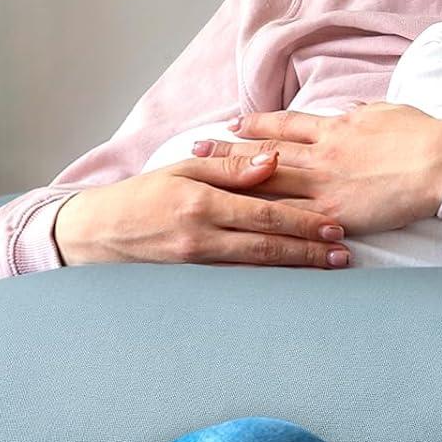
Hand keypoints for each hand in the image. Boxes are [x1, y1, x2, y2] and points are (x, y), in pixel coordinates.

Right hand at [53, 156, 353, 268]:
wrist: (98, 233)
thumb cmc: (142, 195)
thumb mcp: (183, 168)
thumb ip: (230, 166)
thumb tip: (273, 160)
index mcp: (202, 202)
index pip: (264, 212)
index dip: (303, 220)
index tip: (335, 224)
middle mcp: (202, 235)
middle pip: (268, 244)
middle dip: (310, 249)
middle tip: (344, 252)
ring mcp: (198, 262)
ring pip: (259, 266)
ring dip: (298, 267)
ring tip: (329, 267)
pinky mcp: (195, 278)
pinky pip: (241, 279)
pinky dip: (271, 280)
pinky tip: (294, 280)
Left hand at [190, 101, 441, 234]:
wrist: (441, 160)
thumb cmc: (423, 133)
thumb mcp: (387, 111)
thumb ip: (363, 113)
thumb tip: (352, 110)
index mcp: (335, 128)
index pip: (285, 125)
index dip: (256, 124)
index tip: (233, 123)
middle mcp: (320, 154)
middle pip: (262, 153)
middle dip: (226, 152)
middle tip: (194, 150)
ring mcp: (323, 184)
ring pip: (267, 183)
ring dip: (232, 183)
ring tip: (202, 182)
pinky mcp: (333, 213)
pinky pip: (292, 220)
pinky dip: (263, 222)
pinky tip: (239, 225)